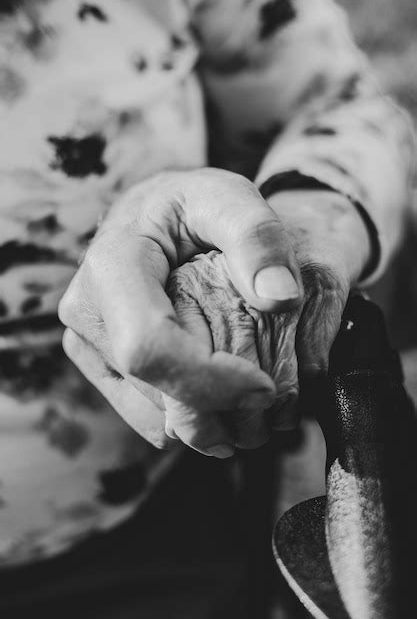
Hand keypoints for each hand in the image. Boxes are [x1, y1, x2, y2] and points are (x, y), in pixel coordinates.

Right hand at [58, 169, 303, 455]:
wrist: (155, 214)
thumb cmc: (194, 204)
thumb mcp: (230, 198)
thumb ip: (259, 238)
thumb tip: (281, 298)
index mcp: (112, 266)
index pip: (149, 348)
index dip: (208, 381)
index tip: (266, 386)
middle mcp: (87, 310)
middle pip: (154, 389)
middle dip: (219, 409)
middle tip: (273, 399)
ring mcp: (86, 342)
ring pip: (151, 410)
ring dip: (208, 420)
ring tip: (251, 396)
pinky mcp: (98, 362)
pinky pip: (145, 412)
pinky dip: (189, 419)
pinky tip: (221, 398)